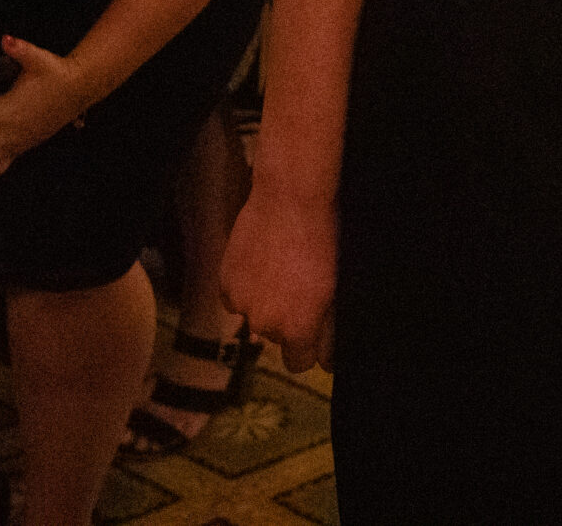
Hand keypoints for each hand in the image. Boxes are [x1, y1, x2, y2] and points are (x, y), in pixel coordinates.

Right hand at [224, 189, 337, 372]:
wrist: (290, 198)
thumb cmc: (324, 237)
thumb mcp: (336, 288)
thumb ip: (328, 327)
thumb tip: (327, 357)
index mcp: (297, 328)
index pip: (302, 364)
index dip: (311, 349)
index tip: (316, 336)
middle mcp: (265, 324)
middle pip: (278, 338)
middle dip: (289, 321)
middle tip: (300, 289)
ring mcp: (242, 303)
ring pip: (256, 317)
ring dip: (266, 303)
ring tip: (281, 271)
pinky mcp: (225, 283)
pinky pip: (235, 299)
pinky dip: (245, 288)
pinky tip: (261, 264)